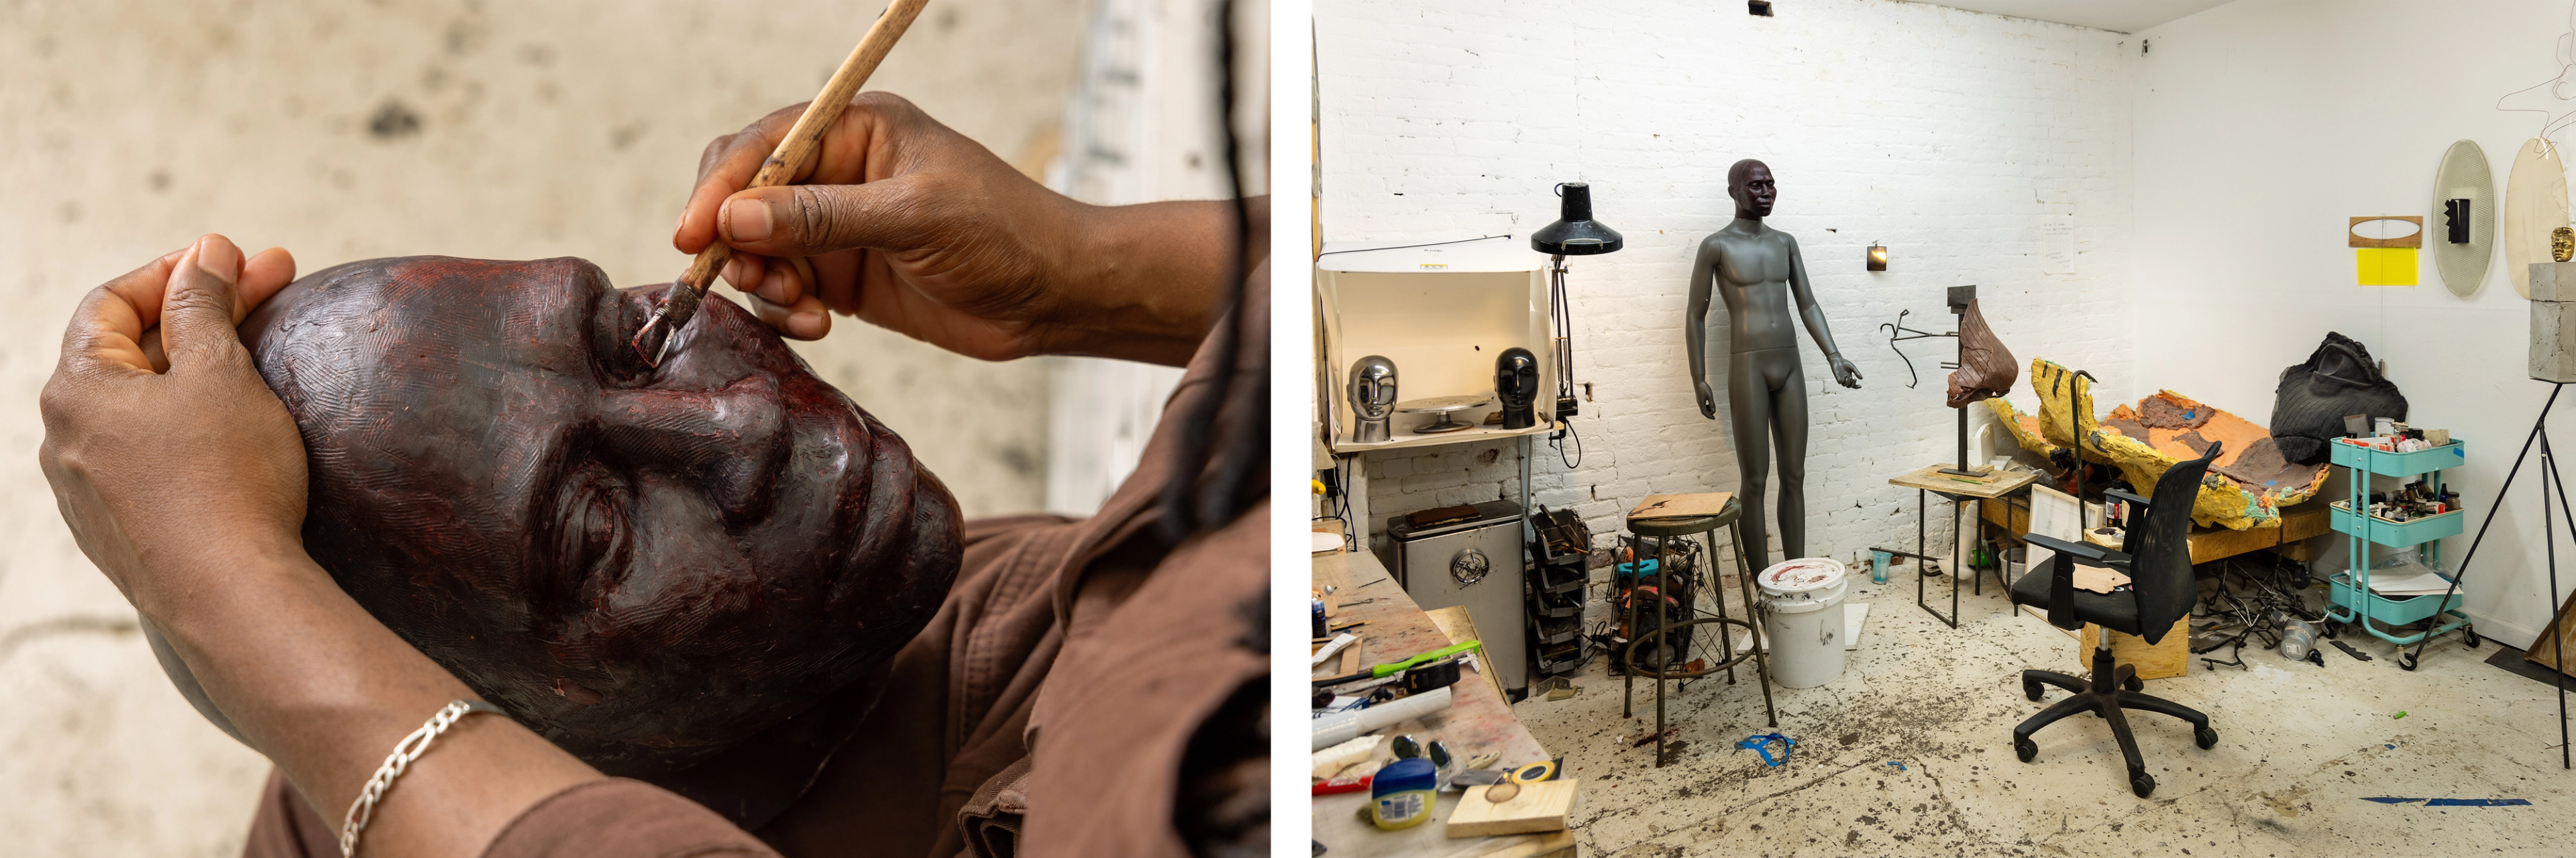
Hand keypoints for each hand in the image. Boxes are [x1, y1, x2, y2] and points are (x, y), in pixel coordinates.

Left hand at [39, 235, 303, 612]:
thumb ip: (204, 306)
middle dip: (200, 314)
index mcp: (77, 389)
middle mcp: (65, 437)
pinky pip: (145, 457)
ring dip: (193, 371)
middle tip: (272, 285)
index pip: (112, 302)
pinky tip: (232, 429)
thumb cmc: (225, 477)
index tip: (233, 257)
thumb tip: (204, 255)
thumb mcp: (220, 372)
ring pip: (138, 408)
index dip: (175, 270)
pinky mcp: (117, 531)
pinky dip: (186, 426)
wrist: (229, 595)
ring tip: (256, 355)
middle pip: (129, 352)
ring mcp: (86, 490)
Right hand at [674, 92, 1241, 364]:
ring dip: (762, 282)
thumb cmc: (1003, 234)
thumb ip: (824, 217)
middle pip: (745, 196)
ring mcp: (836, 226)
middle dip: (733, 241)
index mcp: (856, 129)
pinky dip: (786, 310)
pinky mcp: (842, 276)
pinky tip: (819, 325)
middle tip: (743, 282)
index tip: (693, 236)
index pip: (762, 145)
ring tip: (801, 309)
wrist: (1053, 295)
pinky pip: (784, 289)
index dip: (720, 187)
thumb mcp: (914, 216)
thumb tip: (736, 218)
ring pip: (757, 250)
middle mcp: (837, 171)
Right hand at [1695, 380, 1717, 419]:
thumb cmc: (1704, 388)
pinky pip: (1703, 404)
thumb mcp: (1709, 396)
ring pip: (1703, 408)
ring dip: (1708, 410)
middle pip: (1704, 411)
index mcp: (1701, 403)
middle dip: (1709, 414)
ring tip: (1713, 409)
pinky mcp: (1700, 397)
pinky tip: (1710, 404)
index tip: (1714, 418)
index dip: (1709, 416)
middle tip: (1714, 416)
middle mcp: (1699, 402)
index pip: (1705, 412)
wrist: (1698, 381)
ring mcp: (1699, 400)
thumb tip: (1713, 411)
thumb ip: (1712, 403)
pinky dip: (1707, 406)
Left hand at [1830, 355, 1862, 388]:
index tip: (1860, 386)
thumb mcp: (1852, 368)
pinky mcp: (1837, 376)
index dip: (1856, 386)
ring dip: (1848, 382)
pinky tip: (1845, 375)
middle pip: (1849, 386)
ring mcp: (1841, 378)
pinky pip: (1839, 382)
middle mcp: (1845, 379)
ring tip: (1851, 377)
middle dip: (1853, 385)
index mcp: (1849, 377)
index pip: (1853, 384)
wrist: (1838, 359)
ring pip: (1844, 385)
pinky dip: (1843, 380)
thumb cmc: (1845, 363)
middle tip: (1855, 379)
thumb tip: (1861, 378)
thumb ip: (1856, 373)